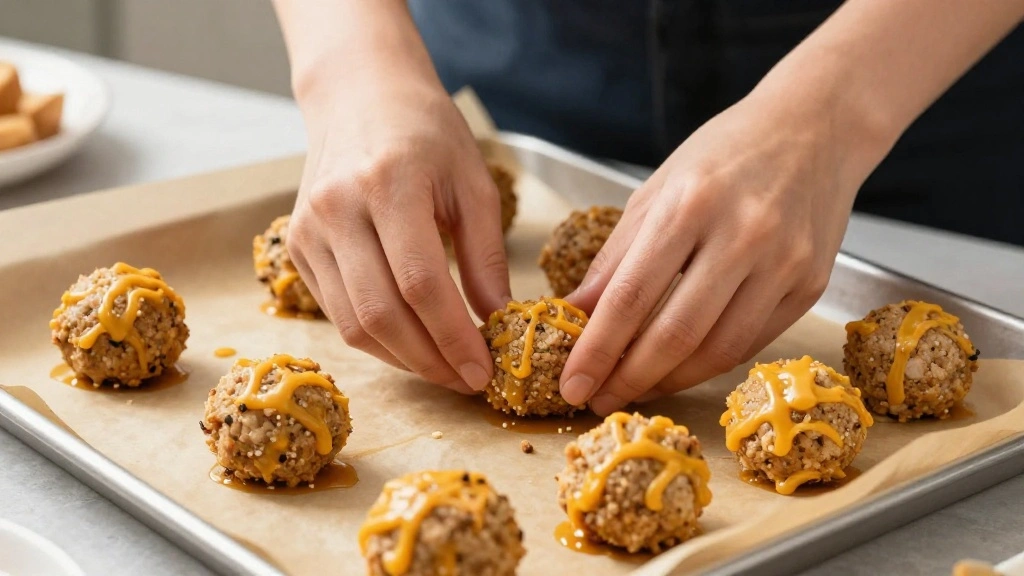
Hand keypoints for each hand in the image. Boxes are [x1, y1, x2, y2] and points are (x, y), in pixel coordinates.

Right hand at [286, 64, 509, 393]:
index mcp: (389, 183)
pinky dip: (376, 339)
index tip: (483, 370)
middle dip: (429, 361)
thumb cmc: (427, 134)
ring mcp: (309, 230)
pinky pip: (337, 311)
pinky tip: (412, 343)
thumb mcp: (473, 183)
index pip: (421, 284)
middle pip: (380, 314)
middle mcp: (338, 208)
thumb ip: (486, 256)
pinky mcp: (296, 246)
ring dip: (403, 359)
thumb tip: (497, 321)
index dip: (453, 337)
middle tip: (466, 380)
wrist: (360, 96)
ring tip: (444, 368)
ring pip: (352, 324)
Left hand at [559, 86, 877, 414]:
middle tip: (597, 401)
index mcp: (691, 204)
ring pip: (717, 350)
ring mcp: (784, 263)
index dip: (596, 350)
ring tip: (633, 389)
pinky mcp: (811, 285)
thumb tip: (576, 316)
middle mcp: (743, 234)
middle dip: (628, 378)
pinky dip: (708, 364)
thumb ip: (616, 258)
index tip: (571, 384)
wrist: (815, 128)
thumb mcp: (656, 191)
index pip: (631, 296)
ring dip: (668, 381)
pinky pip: (751, 343)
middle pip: (675, 333)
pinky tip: (679, 369)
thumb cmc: (725, 154)